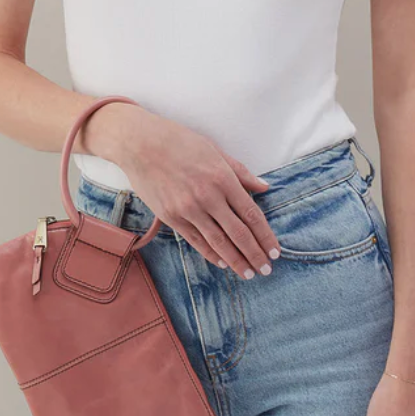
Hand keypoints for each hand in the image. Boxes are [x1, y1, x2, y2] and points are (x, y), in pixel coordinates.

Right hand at [98, 103, 280, 278]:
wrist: (140, 144)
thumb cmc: (179, 141)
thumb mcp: (215, 150)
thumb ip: (241, 172)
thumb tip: (265, 188)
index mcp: (223, 178)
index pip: (251, 215)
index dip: (265, 236)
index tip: (275, 251)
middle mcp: (208, 197)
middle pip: (238, 234)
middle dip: (255, 254)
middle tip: (267, 270)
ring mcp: (188, 209)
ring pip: (218, 242)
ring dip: (236, 261)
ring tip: (249, 274)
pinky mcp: (171, 217)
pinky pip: (196, 241)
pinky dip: (211, 254)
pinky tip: (224, 264)